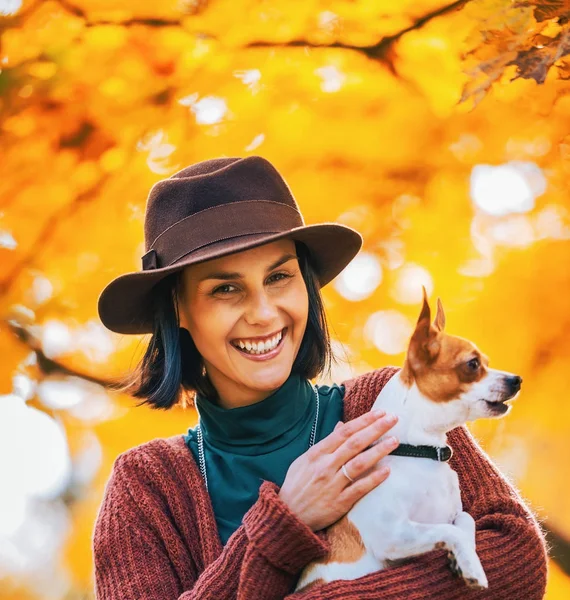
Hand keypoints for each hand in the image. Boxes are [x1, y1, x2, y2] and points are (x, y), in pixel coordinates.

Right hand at [278, 410, 398, 530]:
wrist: (287, 515)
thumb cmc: (297, 485)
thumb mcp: (306, 459)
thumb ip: (326, 444)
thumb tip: (342, 426)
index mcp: (317, 453)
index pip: (344, 432)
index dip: (363, 421)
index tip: (380, 412)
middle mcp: (325, 466)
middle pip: (354, 443)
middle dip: (375, 429)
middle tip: (393, 418)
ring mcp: (332, 484)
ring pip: (359, 463)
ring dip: (378, 451)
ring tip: (394, 441)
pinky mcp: (339, 503)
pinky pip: (359, 488)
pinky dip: (373, 479)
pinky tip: (387, 470)